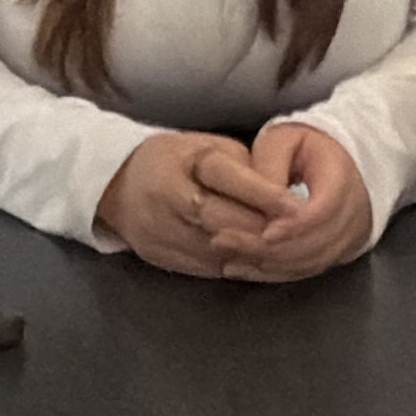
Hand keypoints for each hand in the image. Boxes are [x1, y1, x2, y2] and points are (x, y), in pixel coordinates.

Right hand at [97, 127, 366, 280]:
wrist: (113, 186)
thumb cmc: (171, 161)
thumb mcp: (204, 147)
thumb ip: (242, 167)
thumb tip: (282, 194)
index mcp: (181, 162)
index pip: (226, 177)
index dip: (265, 194)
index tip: (299, 206)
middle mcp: (168, 199)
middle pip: (224, 221)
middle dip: (266, 230)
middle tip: (303, 235)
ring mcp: (161, 232)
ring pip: (219, 251)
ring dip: (256, 253)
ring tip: (288, 252)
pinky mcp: (162, 258)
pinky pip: (209, 268)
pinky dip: (239, 266)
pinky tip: (260, 262)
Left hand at [217, 118, 377, 283]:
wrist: (340, 160)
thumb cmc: (306, 146)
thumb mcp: (284, 140)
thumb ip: (269, 169)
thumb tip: (259, 207)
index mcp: (342, 179)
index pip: (323, 212)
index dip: (294, 227)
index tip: (264, 232)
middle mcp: (353, 214)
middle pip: (315, 243)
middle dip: (269, 249)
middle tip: (223, 241)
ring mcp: (348, 237)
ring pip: (310, 262)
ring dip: (268, 264)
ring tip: (226, 256)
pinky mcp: (336, 252)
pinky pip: (307, 271)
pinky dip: (274, 273)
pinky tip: (242, 267)